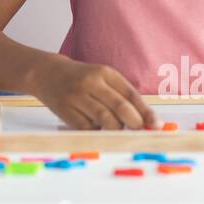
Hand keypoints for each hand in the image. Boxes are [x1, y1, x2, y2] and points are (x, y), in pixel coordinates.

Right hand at [30, 55, 157, 129]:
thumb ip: (121, 95)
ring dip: (115, 128)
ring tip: (116, 127)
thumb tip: (144, 120)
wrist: (46, 73)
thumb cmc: (81, 78)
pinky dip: (96, 131)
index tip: (156, 124)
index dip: (145, 111)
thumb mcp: (102, 78)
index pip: (130, 94)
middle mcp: (91, 83)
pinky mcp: (65, 110)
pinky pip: (88, 127)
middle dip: (134, 122)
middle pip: (119, 107)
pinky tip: (96, 126)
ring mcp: (77, 96)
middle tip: (139, 130)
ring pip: (105, 120)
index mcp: (104, 72)